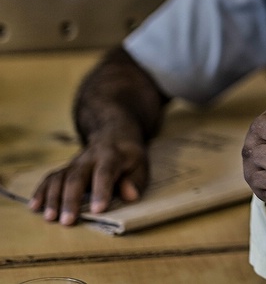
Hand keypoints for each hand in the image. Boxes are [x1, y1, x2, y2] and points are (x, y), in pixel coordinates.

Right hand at [29, 134, 147, 225]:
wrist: (113, 135)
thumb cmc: (129, 157)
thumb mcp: (140, 165)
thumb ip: (135, 181)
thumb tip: (130, 195)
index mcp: (111, 156)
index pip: (105, 173)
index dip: (101, 191)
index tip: (98, 210)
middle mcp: (89, 158)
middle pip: (77, 177)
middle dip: (71, 200)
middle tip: (68, 221)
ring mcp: (74, 163)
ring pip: (60, 178)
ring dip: (53, 198)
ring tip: (50, 218)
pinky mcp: (65, 169)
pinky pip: (50, 178)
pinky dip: (41, 192)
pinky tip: (34, 207)